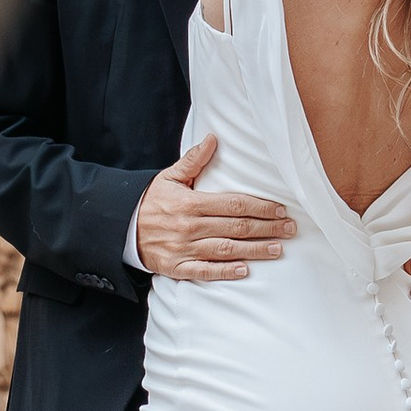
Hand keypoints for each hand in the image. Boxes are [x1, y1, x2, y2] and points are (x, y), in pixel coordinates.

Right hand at [135, 134, 294, 283]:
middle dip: (267, 228)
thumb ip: (193, 161)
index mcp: (191, 203)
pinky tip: (244, 270)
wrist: (121, 228)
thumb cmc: (151, 201)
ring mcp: (184, 249)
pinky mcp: (177, 267)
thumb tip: (213, 139)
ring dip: (255, 250)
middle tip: (290, 229)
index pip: (233, 205)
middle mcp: (190, 227)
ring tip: (278, 249)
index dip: (260, 207)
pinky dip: (224, 272)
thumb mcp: (169, 177)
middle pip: (236, 228)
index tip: (280, 209)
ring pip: (226, 250)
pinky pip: (204, 271)